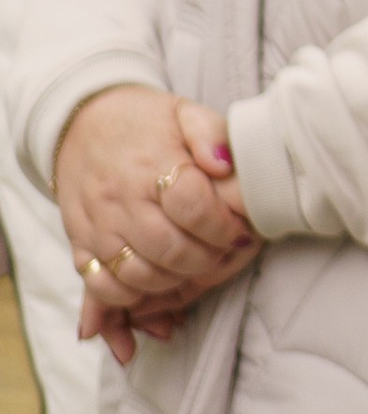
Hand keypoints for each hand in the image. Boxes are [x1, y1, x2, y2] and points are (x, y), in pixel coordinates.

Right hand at [58, 86, 258, 358]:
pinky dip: (127, 301)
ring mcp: (97, 227)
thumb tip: (226, 165)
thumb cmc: (144, 122)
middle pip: (169, 249)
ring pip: (137, 275)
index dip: (224, 226)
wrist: (82, 123)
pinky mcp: (80, 245)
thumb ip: (211, 134)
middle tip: (224, 256)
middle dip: (206, 261)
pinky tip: (152, 294)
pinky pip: (101, 286)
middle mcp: (121, 199)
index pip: (193, 207)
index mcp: (151, 163)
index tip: (241, 231)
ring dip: (173, 284)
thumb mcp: (183, 112)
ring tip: (196, 271)